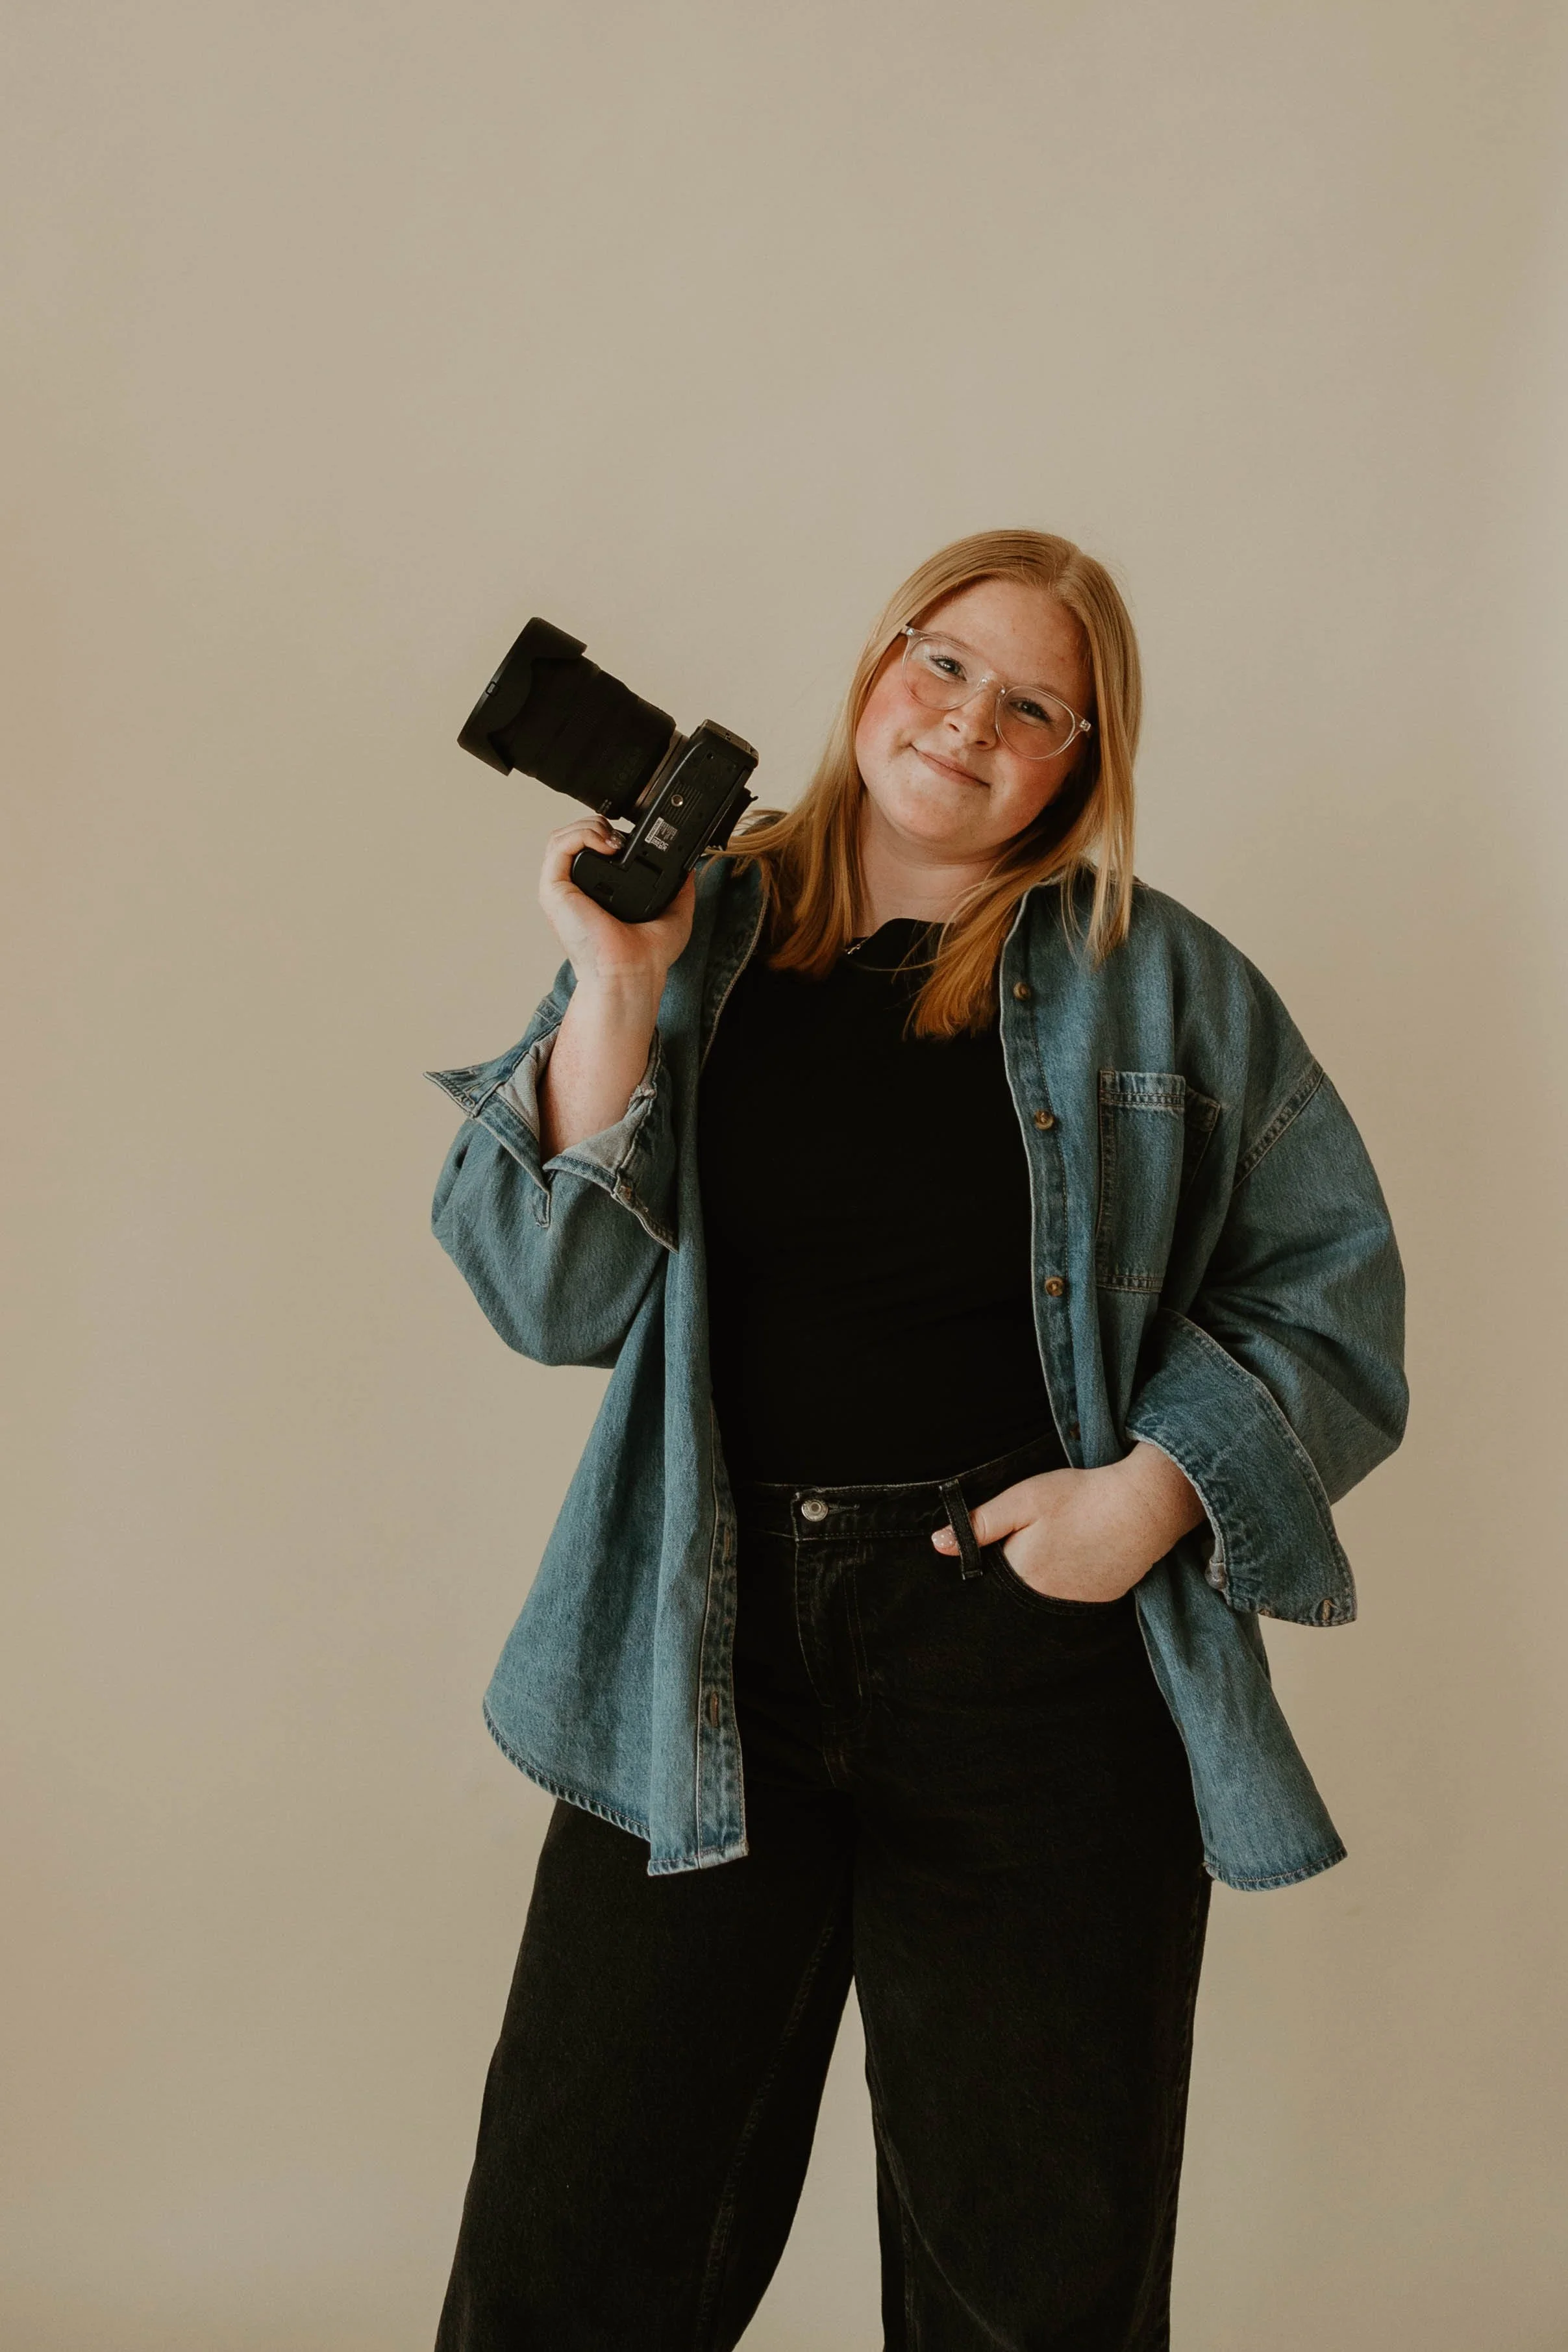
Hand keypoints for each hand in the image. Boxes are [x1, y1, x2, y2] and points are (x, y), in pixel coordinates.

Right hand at [539, 816, 696, 993]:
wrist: (634, 972)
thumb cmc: (648, 957)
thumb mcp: (674, 914)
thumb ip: (680, 889)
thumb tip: (689, 868)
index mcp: (596, 895)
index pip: (590, 850)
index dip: (607, 834)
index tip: (630, 837)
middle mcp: (575, 891)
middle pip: (572, 838)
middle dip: (597, 824)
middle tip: (621, 836)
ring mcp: (562, 891)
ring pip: (561, 838)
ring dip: (588, 826)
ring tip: (613, 838)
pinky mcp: (554, 891)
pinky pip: (557, 846)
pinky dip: (581, 834)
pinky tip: (607, 844)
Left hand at [931, 1443, 1204, 1603]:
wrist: (1144, 1507)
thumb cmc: (1080, 1497)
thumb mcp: (1023, 1499)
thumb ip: (979, 1523)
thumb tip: (938, 1544)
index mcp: (1020, 1576)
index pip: (986, 1579)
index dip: (987, 1559)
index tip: (997, 1541)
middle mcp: (1045, 1601)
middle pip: (1013, 1592)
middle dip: (1013, 1571)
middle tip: (1036, 1538)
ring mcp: (1076, 1605)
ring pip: (1042, 1596)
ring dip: (1041, 1578)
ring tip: (1058, 1545)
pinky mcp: (1101, 1600)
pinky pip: (1070, 1597)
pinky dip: (1068, 1581)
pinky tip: (1078, 1555)